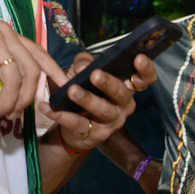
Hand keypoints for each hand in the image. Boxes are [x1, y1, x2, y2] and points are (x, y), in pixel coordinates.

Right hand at [0, 3, 64, 124]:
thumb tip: (13, 92)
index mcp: (11, 34)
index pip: (40, 54)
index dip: (55, 73)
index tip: (65, 90)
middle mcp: (6, 33)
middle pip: (31, 72)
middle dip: (27, 98)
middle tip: (16, 115)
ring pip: (12, 78)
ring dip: (8, 103)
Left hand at [39, 52, 157, 151]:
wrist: (70, 126)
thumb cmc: (82, 92)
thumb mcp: (80, 73)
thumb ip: (82, 63)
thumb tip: (84, 65)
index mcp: (126, 87)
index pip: (144, 79)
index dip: (145, 69)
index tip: (137, 58)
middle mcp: (124, 105)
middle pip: (121, 93)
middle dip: (109, 83)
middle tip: (95, 74)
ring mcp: (113, 121)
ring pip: (103, 110)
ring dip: (88, 100)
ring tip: (72, 90)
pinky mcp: (97, 135)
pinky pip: (80, 124)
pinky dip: (62, 116)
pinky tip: (48, 107)